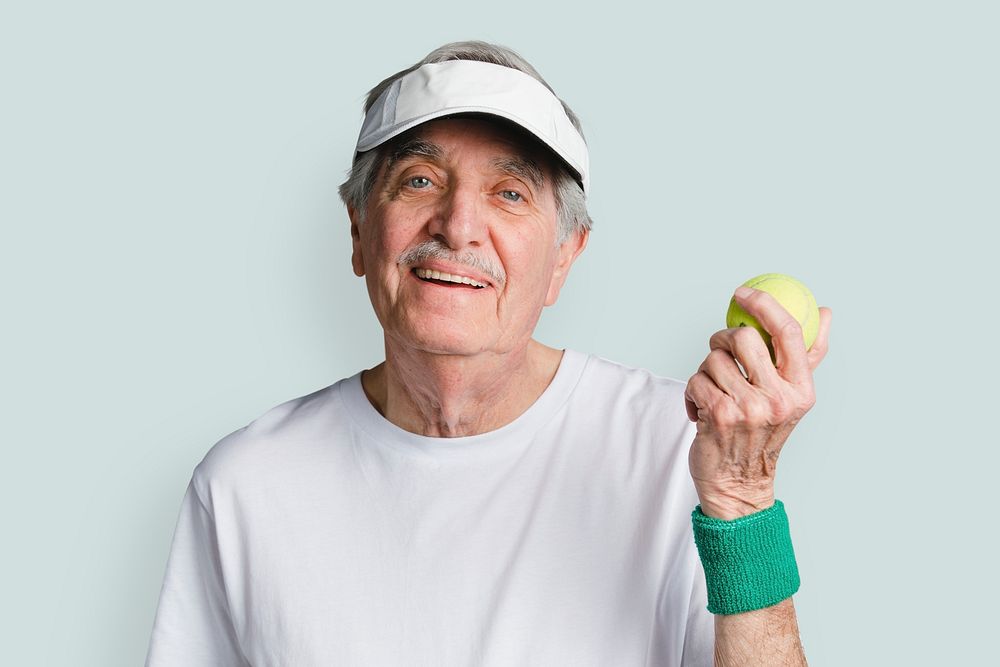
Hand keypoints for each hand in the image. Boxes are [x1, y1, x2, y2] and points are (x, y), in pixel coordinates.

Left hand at [684, 286, 831, 519]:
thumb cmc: (763, 434)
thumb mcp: (792, 397)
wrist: (738, 483)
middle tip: (720, 351)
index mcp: (801, 390)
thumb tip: (824, 312)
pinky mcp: (719, 415)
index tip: (744, 293)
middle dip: (723, 339)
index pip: (788, 332)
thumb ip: (807, 356)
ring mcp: (748, 408)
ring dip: (706, 372)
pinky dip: (692, 391)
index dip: (765, 304)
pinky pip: (695, 379)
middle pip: (743, 337)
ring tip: (715, 393)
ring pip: (713, 358)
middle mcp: (779, 399)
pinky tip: (702, 410)